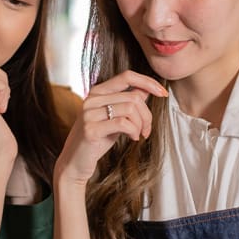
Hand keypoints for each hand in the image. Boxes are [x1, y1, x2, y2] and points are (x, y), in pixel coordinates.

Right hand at [55, 71, 166, 186]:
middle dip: (147, 115)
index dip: (148, 82)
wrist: (75, 161)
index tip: (163, 93)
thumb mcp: (114, 117)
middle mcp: (92, 99)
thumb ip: (127, 102)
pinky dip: (134, 131)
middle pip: (133, 97)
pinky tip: (132, 138)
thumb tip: (146, 89)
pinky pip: (123, 124)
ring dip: (141, 125)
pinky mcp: (91, 129)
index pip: (127, 76)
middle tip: (147, 130)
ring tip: (139, 135)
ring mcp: (89, 113)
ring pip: (130, 109)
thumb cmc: (97, 139)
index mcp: (97, 92)